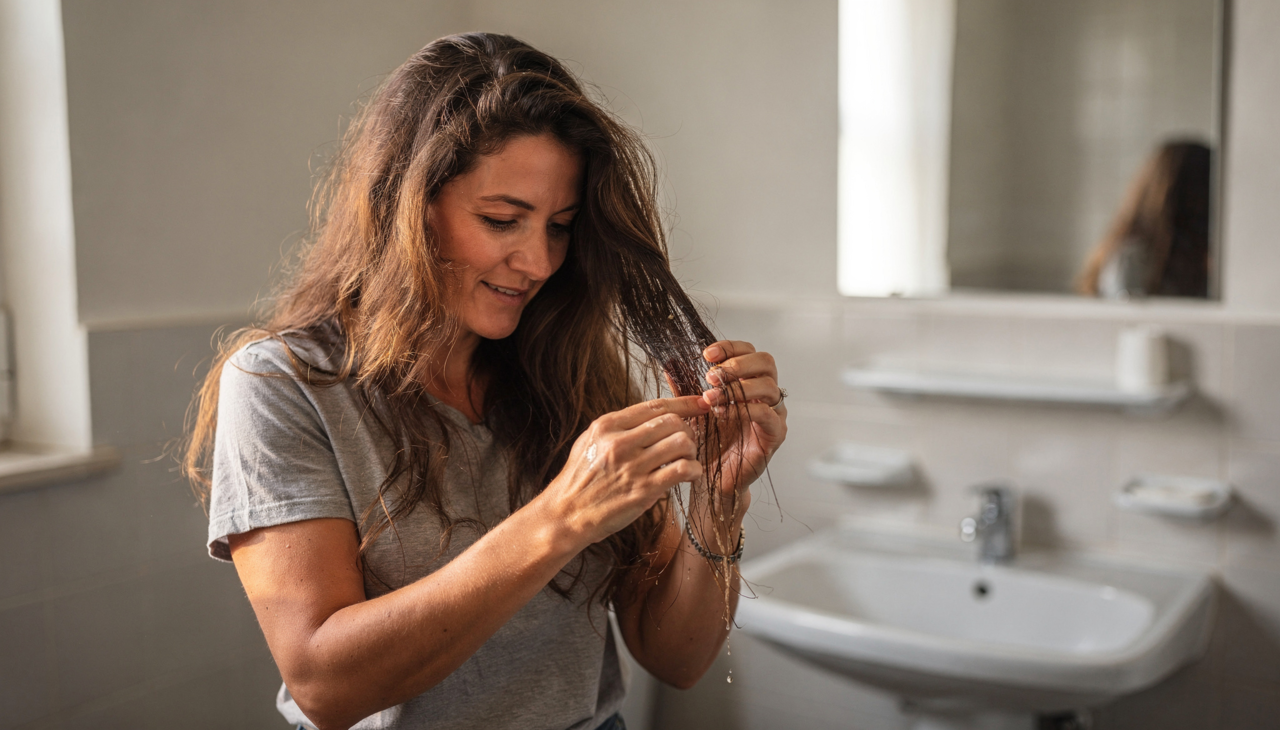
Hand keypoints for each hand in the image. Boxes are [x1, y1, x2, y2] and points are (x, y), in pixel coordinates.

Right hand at [539, 396, 710, 544]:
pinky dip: (694, 470)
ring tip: (687, 461)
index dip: (684, 403)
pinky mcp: (643, 490)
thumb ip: (618, 428)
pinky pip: (682, 469)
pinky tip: (689, 475)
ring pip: (681, 442)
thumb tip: (651, 417)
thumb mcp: (590, 442)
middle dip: (688, 430)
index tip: (701, 404)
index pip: (655, 405)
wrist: (565, 515)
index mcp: (607, 426)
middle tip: (687, 444)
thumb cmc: (580, 480)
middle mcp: (620, 442)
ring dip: (692, 451)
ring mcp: (632, 466)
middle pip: (672, 421)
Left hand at [698, 340, 787, 495]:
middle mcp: (764, 395)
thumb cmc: (707, 444)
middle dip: (738, 363)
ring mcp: (773, 413)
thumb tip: (669, 367)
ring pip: (769, 385)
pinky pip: (767, 413)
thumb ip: (685, 390)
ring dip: (738, 387)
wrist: (712, 479)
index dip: (730, 348)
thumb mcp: (693, 412)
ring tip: (711, 398)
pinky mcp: (775, 434)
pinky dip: (745, 409)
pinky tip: (724, 413)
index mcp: (748, 383)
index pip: (749, 352)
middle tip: (712, 376)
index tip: (707, 355)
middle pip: (766, 362)